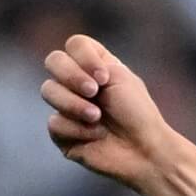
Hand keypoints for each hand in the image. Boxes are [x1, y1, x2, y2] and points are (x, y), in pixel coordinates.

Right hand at [40, 35, 173, 187]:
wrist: (146, 151)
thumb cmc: (138, 114)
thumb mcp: (120, 77)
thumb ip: (90, 60)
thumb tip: (60, 71)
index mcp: (95, 67)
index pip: (74, 45)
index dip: (83, 56)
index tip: (103, 77)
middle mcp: (77, 83)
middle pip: (53, 61)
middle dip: (72, 76)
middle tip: (94, 92)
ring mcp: (67, 107)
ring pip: (49, 91)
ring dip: (74, 104)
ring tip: (97, 118)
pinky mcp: (62, 133)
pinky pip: (55, 123)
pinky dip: (78, 129)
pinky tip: (96, 137)